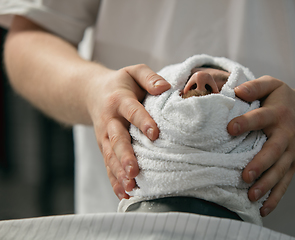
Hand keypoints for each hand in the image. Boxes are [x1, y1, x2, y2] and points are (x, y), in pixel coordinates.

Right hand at [86, 64, 170, 198]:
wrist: (92, 92)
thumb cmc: (121, 83)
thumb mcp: (134, 71)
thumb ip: (149, 77)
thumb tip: (165, 88)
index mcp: (119, 100)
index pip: (132, 111)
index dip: (143, 121)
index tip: (155, 133)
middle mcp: (110, 120)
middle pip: (117, 140)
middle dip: (125, 156)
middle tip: (134, 171)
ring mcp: (104, 137)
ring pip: (110, 156)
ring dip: (119, 172)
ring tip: (129, 187)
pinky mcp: (104, 147)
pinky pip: (108, 165)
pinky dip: (114, 180)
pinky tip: (124, 194)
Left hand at [227, 75, 294, 216]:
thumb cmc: (284, 100)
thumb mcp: (272, 85)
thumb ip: (255, 86)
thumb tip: (236, 91)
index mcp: (278, 113)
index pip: (261, 117)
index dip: (246, 122)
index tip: (230, 128)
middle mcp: (287, 134)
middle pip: (274, 151)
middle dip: (260, 164)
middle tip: (245, 175)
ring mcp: (292, 152)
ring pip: (280, 171)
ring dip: (267, 185)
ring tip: (251, 196)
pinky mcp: (293, 165)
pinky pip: (285, 183)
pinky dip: (275, 197)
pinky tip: (263, 209)